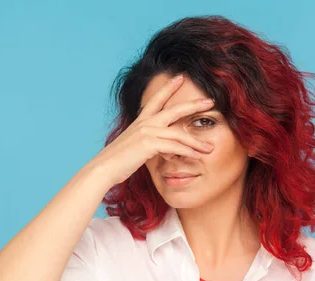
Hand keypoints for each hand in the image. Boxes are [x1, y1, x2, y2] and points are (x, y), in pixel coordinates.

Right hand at [92, 75, 215, 184]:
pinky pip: (175, 147)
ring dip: (196, 142)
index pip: (157, 100)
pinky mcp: (149, 144)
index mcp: (141, 121)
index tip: (180, 77)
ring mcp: (147, 132)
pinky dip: (188, 152)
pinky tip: (197, 156)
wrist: (104, 168)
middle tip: (210, 101)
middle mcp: (145, 123)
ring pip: (179, 134)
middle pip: (175, 110)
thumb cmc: (119, 161)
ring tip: (209, 148)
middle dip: (194, 104)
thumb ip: (150, 143)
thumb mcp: (136, 147)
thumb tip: (164, 148)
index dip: (168, 87)